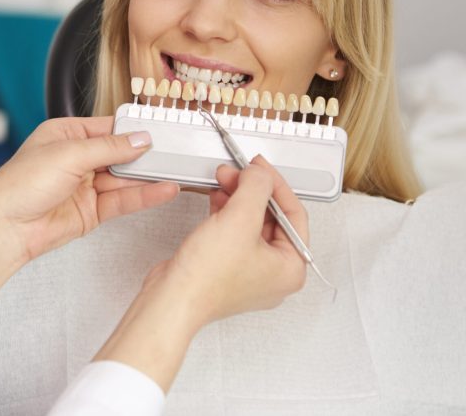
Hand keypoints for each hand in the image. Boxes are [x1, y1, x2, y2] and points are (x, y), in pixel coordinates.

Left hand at [0, 116, 179, 262]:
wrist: (7, 227)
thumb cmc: (20, 185)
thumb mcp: (69, 154)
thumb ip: (109, 148)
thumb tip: (139, 139)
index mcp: (66, 135)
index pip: (108, 127)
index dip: (133, 128)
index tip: (158, 128)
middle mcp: (77, 159)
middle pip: (120, 153)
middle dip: (145, 154)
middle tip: (174, 150)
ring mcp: (86, 186)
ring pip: (125, 178)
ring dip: (149, 176)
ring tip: (176, 170)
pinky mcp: (92, 211)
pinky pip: (123, 200)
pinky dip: (145, 195)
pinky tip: (163, 190)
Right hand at [93, 156, 308, 390]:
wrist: (172, 298)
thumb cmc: (206, 278)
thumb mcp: (239, 219)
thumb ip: (256, 188)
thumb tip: (260, 174)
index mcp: (291, 268)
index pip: (294, 214)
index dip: (276, 184)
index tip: (260, 167)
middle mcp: (274, 273)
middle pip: (272, 217)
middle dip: (252, 190)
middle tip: (237, 172)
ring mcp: (250, 272)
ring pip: (251, 223)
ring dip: (238, 198)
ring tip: (224, 181)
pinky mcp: (228, 268)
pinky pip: (235, 232)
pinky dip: (227, 212)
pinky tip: (217, 199)